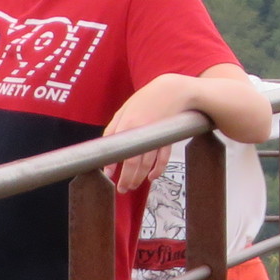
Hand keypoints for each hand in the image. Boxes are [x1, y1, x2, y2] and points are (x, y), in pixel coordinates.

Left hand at [104, 76, 191, 191]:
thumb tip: (106, 149)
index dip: (113, 164)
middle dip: (127, 178)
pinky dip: (158, 170)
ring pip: (147, 163)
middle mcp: (142, 131)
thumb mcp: (124, 109)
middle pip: (134, 162)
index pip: (118, 149)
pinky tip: (152, 177)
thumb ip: (114, 128)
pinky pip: (163, 159)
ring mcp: (156, 136)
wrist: (172, 90)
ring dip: (140, 177)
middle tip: (122, 188)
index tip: (109, 175)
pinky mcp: (168, 139)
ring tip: (133, 185)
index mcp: (128, 123)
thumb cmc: (145, 99)